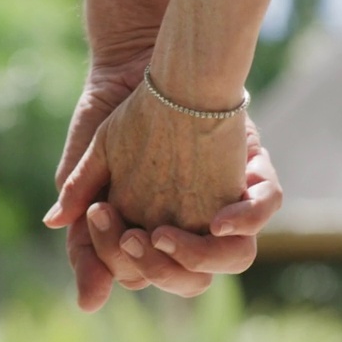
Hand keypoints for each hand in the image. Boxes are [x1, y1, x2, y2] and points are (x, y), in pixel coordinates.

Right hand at [49, 104, 280, 308]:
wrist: (142, 63)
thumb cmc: (111, 116)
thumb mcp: (90, 164)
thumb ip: (82, 216)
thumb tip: (77, 279)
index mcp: (155, 233)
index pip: (146, 274)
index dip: (128, 264)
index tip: (111, 231)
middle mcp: (194, 225)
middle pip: (192, 278)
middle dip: (160, 266)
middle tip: (135, 235)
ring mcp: (224, 203)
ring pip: (234, 257)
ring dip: (200, 256)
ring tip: (164, 233)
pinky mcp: (250, 172)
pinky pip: (264, 206)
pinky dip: (248, 219)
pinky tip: (220, 221)